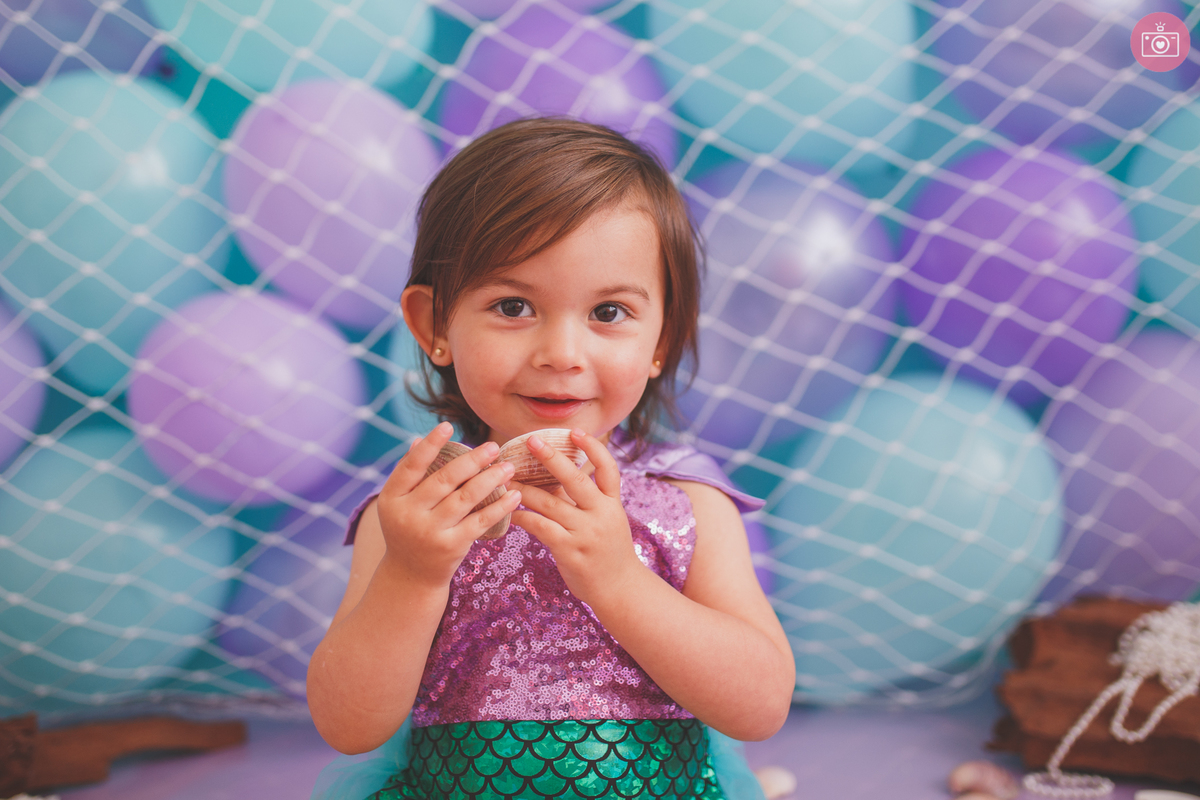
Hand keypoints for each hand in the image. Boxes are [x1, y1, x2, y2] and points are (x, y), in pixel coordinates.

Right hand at [375, 422, 520, 588]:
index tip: (448, 425)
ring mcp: (430, 532)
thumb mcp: (399, 504)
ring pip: (466, 497)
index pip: (411, 466)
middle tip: (493, 446)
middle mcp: (408, 515)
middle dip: (472, 460)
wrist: (410, 576)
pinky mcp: (451, 546)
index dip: (430, 445)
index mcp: (392, 498)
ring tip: (508, 466)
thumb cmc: (408, 530)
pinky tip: (514, 494)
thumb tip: (420, 440)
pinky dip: (499, 506)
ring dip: (491, 479)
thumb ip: (408, 475)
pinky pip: (480, 520)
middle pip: (445, 479)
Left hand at [510, 429, 643, 603]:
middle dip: (552, 457)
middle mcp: (601, 514)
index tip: (575, 431)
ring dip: (525, 490)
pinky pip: (541, 527)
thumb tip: (553, 477)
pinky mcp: (570, 550)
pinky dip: (523, 517)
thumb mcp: (606, 521)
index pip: (608, 469)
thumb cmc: (608, 551)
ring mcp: (586, 533)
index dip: (593, 448)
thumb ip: (584, 501)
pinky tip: (511, 513)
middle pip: (576, 479)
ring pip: (550, 503)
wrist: (620, 588)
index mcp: (612, 504)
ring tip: (506, 479)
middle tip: (531, 440)